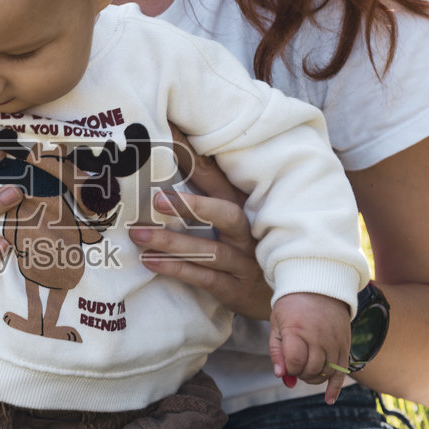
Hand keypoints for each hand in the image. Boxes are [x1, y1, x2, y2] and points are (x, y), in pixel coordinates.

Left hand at [128, 130, 271, 321]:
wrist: (289, 297)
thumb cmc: (250, 251)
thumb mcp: (237, 220)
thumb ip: (209, 196)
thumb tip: (162, 175)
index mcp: (245, 207)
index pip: (216, 176)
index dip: (191, 154)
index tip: (166, 132)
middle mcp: (249, 233)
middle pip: (225, 213)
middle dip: (192, 206)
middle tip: (156, 198)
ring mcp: (244, 262)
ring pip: (210, 250)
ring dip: (173, 243)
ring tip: (138, 235)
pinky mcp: (236, 290)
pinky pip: (206, 279)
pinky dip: (178, 269)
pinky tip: (151, 261)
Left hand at [269, 293, 351, 404]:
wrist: (319, 286)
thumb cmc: (292, 306)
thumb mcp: (277, 323)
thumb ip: (277, 351)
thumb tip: (282, 376)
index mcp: (299, 330)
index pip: (295, 362)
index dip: (290, 368)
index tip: (287, 364)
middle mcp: (320, 337)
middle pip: (311, 370)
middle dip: (301, 374)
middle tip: (297, 366)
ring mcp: (335, 341)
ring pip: (326, 373)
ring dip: (314, 378)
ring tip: (307, 371)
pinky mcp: (345, 344)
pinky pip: (342, 371)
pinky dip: (335, 387)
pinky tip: (329, 399)